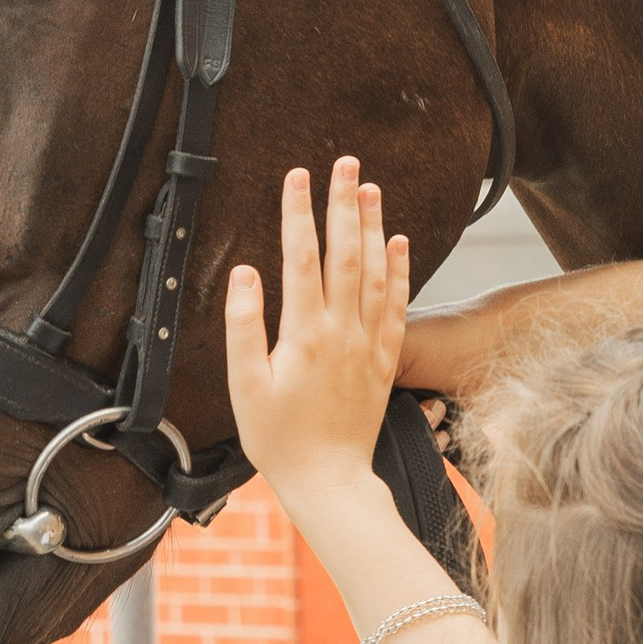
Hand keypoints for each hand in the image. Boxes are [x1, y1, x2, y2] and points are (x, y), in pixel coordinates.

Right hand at [225, 158, 409, 521]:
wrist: (328, 481)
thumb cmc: (278, 439)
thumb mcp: (245, 386)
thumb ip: (243, 326)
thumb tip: (245, 273)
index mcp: (304, 334)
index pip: (301, 257)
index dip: (297, 212)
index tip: (295, 176)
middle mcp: (342, 331)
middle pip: (345, 253)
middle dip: (343, 203)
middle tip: (344, 162)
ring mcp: (368, 344)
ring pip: (374, 272)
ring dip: (373, 226)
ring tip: (370, 187)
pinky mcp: (384, 360)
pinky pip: (397, 305)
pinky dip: (398, 270)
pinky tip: (398, 243)